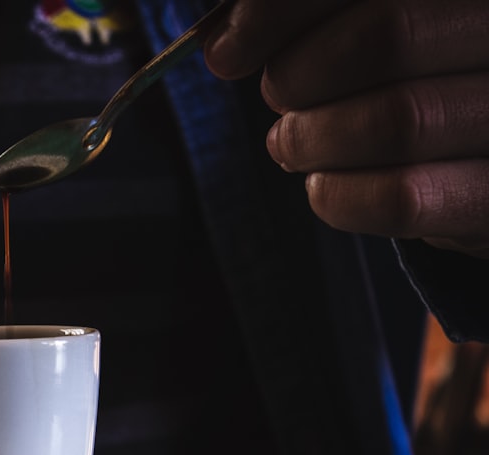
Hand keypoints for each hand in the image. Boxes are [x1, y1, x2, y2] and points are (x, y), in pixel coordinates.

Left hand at [205, 0, 488, 257]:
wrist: (479, 162)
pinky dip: (336, 196)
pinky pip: (402, 199)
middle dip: (298, 76)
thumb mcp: (364, 33)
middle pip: (385, 36)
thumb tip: (226, 43)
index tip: (226, 50)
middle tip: (277, 98)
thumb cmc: (412, 82)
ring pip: (395, 121)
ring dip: (311, 139)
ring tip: (293, 143)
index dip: (275, 12)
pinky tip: (324, 185)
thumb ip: (311, 20)